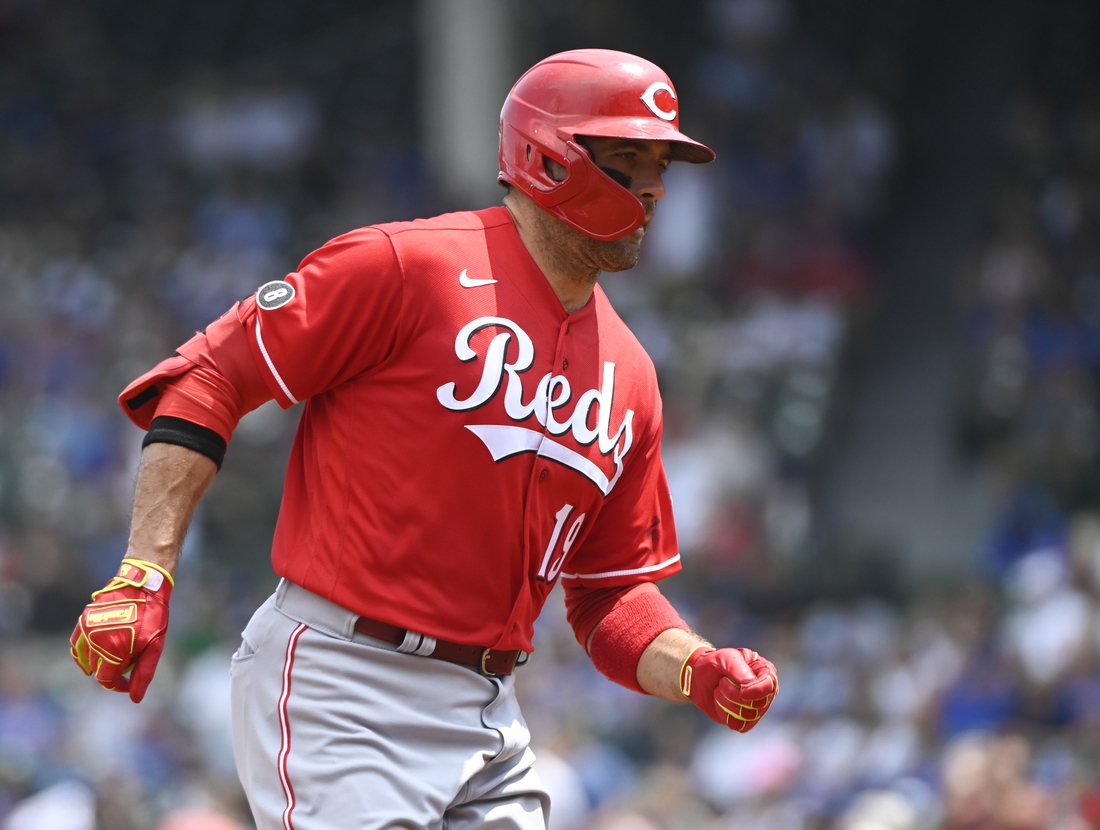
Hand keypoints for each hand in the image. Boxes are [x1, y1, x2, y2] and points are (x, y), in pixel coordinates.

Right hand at [71, 558, 173, 702]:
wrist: (143, 585)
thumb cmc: (153, 616)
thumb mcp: (155, 646)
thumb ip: (143, 673)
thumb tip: (134, 698)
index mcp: (113, 650)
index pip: (106, 680)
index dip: (118, 685)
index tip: (127, 682)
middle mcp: (96, 642)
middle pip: (97, 669)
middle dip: (112, 671)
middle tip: (128, 662)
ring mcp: (87, 630)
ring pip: (86, 658)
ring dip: (98, 662)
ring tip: (115, 655)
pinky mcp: (83, 620)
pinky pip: (76, 644)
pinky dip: (82, 652)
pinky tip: (93, 654)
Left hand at [679, 647, 777, 732]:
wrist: (698, 676)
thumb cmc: (714, 663)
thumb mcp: (725, 658)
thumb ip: (739, 670)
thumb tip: (750, 687)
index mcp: (765, 671)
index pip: (769, 686)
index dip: (756, 691)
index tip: (742, 691)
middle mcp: (765, 691)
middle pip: (758, 704)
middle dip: (733, 694)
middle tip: (722, 682)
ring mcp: (756, 707)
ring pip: (748, 716)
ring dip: (727, 703)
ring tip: (719, 691)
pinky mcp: (745, 720)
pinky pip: (740, 725)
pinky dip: (726, 715)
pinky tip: (721, 703)